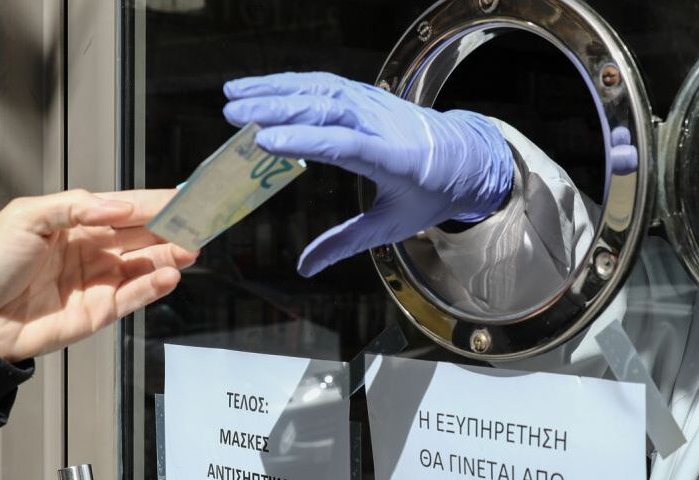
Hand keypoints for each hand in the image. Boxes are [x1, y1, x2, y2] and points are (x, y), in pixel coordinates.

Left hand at [0, 189, 198, 361]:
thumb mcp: (25, 217)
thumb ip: (74, 206)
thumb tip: (119, 207)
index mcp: (76, 222)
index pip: (125, 208)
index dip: (155, 202)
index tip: (184, 196)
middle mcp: (93, 249)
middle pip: (143, 235)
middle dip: (173, 227)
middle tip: (201, 221)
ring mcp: (99, 280)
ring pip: (145, 264)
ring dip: (170, 255)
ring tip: (192, 247)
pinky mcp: (101, 311)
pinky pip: (135, 295)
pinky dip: (155, 285)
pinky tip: (170, 274)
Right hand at [222, 72, 513, 276]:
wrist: (465, 156)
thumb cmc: (429, 195)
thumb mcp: (393, 226)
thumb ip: (347, 243)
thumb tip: (305, 268)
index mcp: (395, 159)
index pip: (346, 145)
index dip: (305, 142)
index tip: (265, 141)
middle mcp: (383, 124)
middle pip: (327, 110)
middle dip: (277, 109)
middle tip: (233, 114)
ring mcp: (375, 104)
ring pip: (322, 89)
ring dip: (275, 89)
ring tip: (234, 94)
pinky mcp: (366, 95)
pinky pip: (325, 83)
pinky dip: (290, 83)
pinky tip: (259, 88)